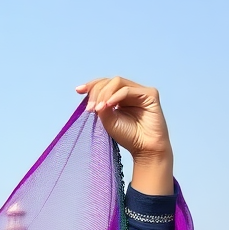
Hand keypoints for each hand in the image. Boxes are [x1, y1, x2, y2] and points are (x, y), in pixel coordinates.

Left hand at [76, 77, 173, 194]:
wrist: (144, 148)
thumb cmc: (127, 135)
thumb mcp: (107, 120)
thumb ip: (101, 106)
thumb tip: (94, 97)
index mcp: (119, 97)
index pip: (104, 84)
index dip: (91, 85)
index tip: (78, 91)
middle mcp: (130, 92)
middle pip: (109, 81)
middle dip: (96, 93)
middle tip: (90, 109)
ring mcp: (140, 92)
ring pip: (117, 82)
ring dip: (104, 94)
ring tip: (98, 108)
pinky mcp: (150, 94)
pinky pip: (128, 90)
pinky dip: (116, 96)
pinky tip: (108, 105)